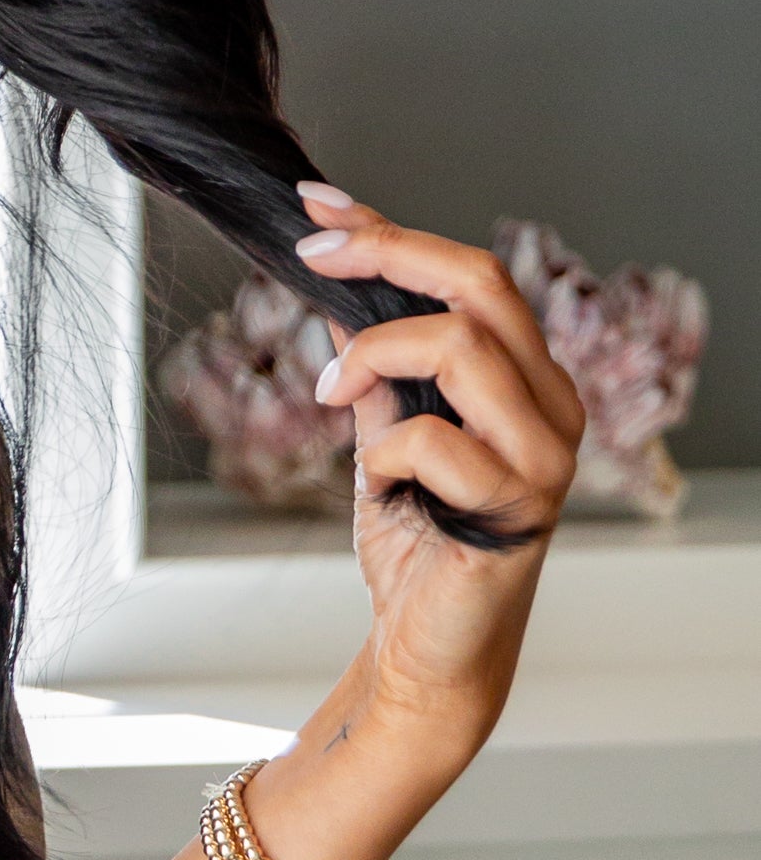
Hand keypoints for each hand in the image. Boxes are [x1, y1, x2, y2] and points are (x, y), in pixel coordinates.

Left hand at [296, 184, 582, 778]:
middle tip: (310, 262)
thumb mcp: (383, 435)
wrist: (427, 649)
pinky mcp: (517, 507)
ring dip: (373, 357)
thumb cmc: (416, 545)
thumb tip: (335, 289)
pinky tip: (379, 485)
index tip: (316, 210)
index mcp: (526, 375)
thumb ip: (375, 369)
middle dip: (385, 257)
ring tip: (333, 395)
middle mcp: (549, 403)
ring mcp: (542, 453)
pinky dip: (382, 454)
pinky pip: (435, 441)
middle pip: (481, 283)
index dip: (389, 232)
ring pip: (462, 346)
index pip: (470, 273)